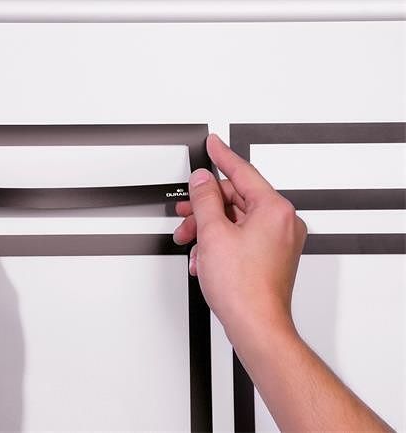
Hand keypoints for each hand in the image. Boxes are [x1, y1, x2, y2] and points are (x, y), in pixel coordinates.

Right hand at [174, 135, 391, 431]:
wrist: (256, 325)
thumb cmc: (243, 288)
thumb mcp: (213, 234)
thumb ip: (205, 199)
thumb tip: (203, 180)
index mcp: (274, 210)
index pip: (243, 172)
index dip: (222, 156)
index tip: (212, 143)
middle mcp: (282, 223)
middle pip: (237, 199)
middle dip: (206, 206)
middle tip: (187, 208)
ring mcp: (278, 241)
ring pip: (236, 220)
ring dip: (209, 228)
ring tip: (190, 238)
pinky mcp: (271, 257)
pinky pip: (242, 238)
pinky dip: (220, 243)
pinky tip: (203, 257)